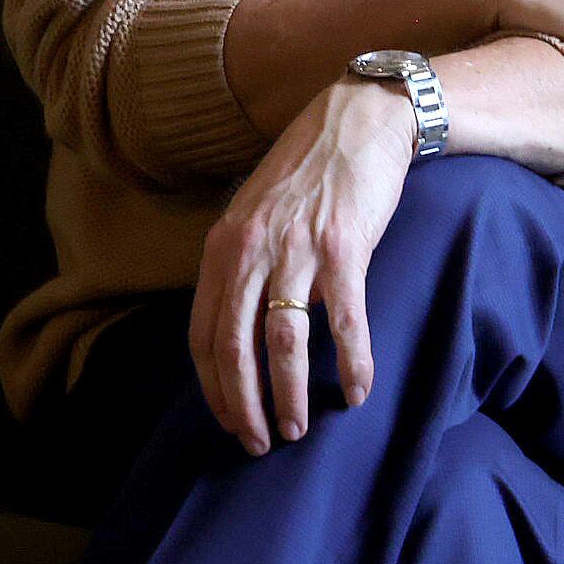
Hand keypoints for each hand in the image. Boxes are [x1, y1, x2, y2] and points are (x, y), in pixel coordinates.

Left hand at [190, 80, 413, 453]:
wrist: (358, 119)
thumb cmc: (309, 171)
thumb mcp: (255, 215)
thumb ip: (244, 266)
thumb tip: (245, 328)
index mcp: (223, 248)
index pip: (204, 335)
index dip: (214, 388)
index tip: (231, 421)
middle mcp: (251, 252)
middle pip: (235, 349)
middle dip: (245, 406)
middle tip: (260, 443)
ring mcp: (296, 250)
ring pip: (284, 344)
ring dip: (290, 395)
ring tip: (299, 427)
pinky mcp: (343, 249)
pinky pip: (345, 322)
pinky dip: (353, 363)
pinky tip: (359, 390)